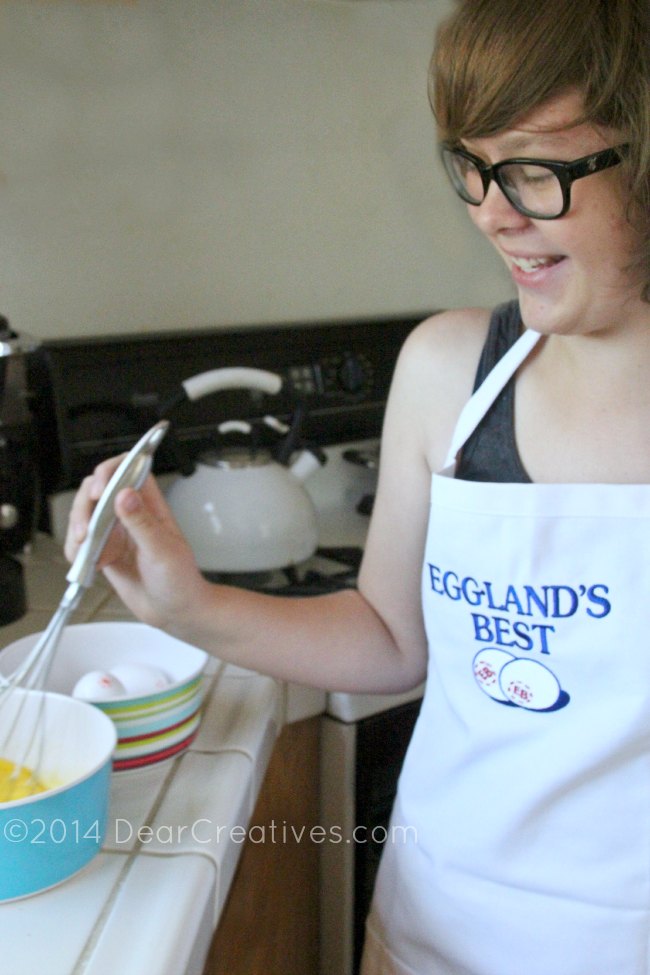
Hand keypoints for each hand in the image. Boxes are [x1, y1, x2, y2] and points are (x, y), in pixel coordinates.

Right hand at [65, 459, 207, 631]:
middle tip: (86, 530)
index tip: (101, 490)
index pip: (128, 469)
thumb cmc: (181, 581)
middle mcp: (131, 513)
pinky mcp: (103, 550)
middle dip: (85, 505)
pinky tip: (89, 564)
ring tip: (86, 550)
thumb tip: (125, 494)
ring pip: (84, 514)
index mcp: (150, 505)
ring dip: (77, 528)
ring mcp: (115, 532)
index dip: (110, 471)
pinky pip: (80, 541)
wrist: (176, 613)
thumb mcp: (163, 551)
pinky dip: (76, 550)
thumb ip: (142, 523)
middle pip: (97, 489)